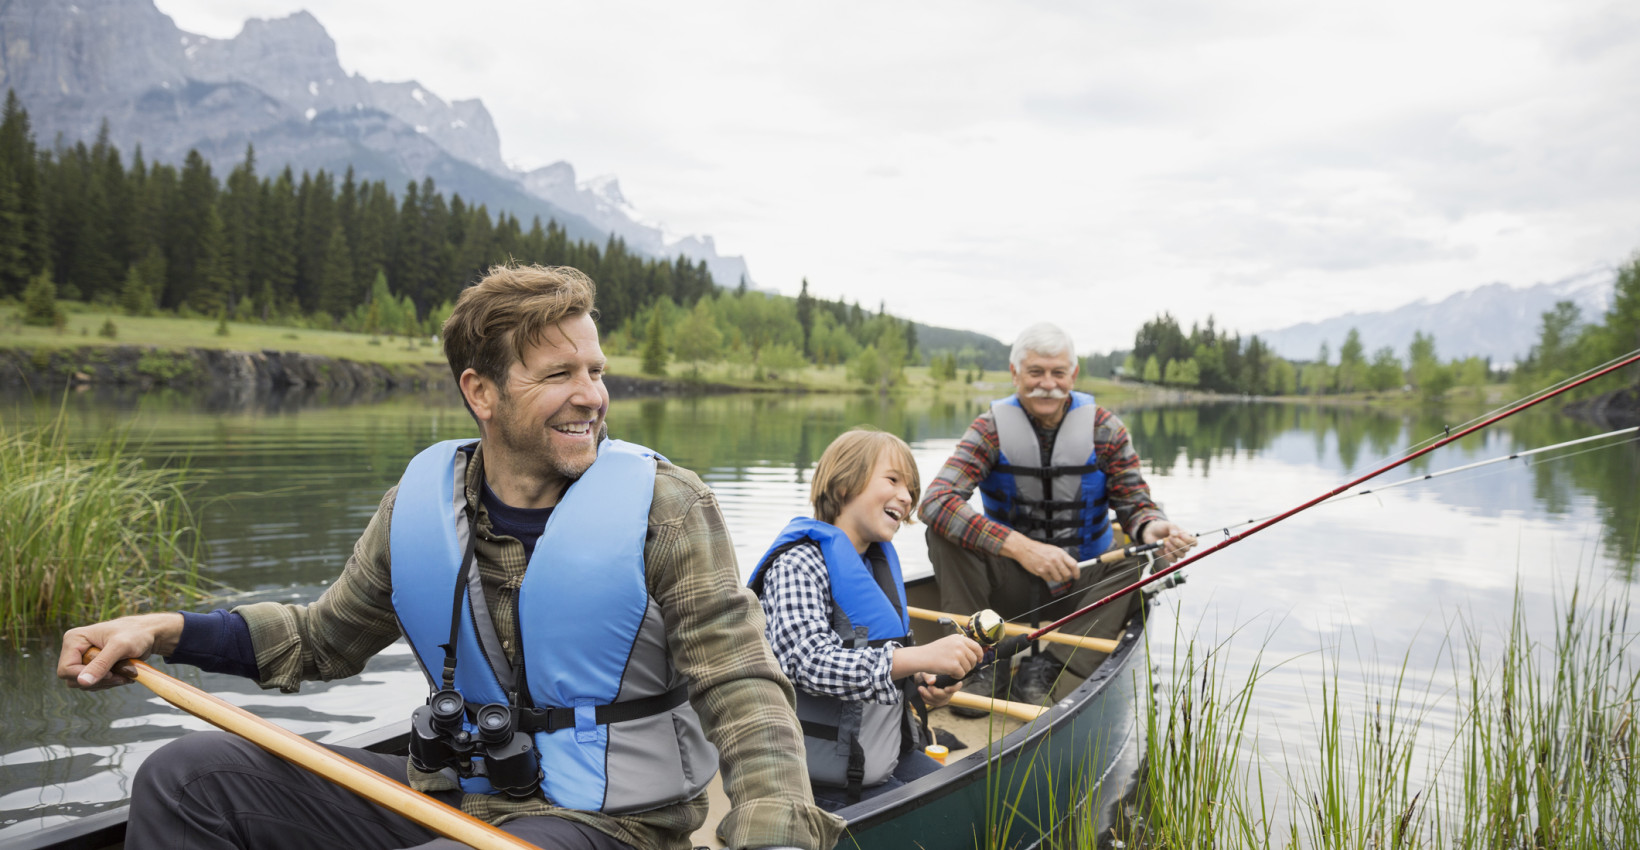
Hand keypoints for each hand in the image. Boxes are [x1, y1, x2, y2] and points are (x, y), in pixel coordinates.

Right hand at [57, 613, 183, 689]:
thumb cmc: (135, 634)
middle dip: (100, 680)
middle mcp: (74, 650)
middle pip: (75, 680)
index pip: (66, 670)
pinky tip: (125, 674)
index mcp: (73, 640)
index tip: (111, 674)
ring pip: (86, 684)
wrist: (148, 634)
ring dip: (108, 683)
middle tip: (122, 675)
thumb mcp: (119, 647)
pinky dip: (111, 682)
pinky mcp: (94, 667)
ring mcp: (83, 659)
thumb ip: (101, 664)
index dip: (86, 676)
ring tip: (127, 673)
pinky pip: (96, 684)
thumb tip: (82, 682)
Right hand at [890, 633, 982, 681]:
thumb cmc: (933, 652)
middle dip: (969, 666)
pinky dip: (956, 676)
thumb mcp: (948, 642)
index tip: (979, 660)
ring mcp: (957, 655)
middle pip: (974, 659)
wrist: (921, 657)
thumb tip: (975, 654)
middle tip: (960, 668)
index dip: (980, 655)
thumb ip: (961, 645)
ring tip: (951, 669)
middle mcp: (960, 645)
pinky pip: (962, 674)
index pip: (976, 647)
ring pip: (968, 668)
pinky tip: (949, 672)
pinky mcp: (954, 665)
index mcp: (959, 638)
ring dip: (962, 671)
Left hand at [916, 671, 963, 708]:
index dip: (952, 689)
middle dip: (935, 692)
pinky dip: (925, 698)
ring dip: (927, 695)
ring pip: (937, 701)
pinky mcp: (937, 703)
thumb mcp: (927, 672)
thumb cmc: (928, 673)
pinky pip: (932, 703)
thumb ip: (929, 676)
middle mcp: (949, 692)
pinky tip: (921, 692)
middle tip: (928, 687)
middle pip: (944, 696)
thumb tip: (931, 681)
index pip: (956, 687)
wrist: (923, 679)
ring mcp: (943, 699)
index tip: (946, 688)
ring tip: (920, 688)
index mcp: (951, 683)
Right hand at [1003, 532, 1078, 584]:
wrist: (1025, 549)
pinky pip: (1049, 580)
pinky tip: (1044, 571)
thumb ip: (1063, 558)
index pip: (1073, 565)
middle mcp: (1055, 560)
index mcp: (1060, 553)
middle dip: (1066, 577)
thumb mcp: (1054, 550)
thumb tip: (1071, 567)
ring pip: (1058, 579)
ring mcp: (1048, 566)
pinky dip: (1047, 578)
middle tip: (1063, 576)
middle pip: (1067, 574)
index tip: (1077, 576)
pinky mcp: (1041, 571)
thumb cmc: (1039, 549)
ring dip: (1056, 578)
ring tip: (1051, 572)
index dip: (1077, 572)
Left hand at [1141, 521, 1196, 559]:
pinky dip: (1169, 555)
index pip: (1194, 542)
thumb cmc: (1162, 528)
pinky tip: (1164, 549)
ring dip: (1173, 549)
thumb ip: (1173, 528)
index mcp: (1185, 537)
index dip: (1189, 540)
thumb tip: (1176, 534)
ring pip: (1181, 555)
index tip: (1180, 535)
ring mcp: (1177, 552)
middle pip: (1187, 549)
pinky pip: (1174, 560)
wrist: (1151, 533)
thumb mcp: (1167, 525)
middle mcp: (1183, 545)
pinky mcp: (1170, 557)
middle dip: (1178, 543)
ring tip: (1166, 542)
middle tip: (1169, 537)